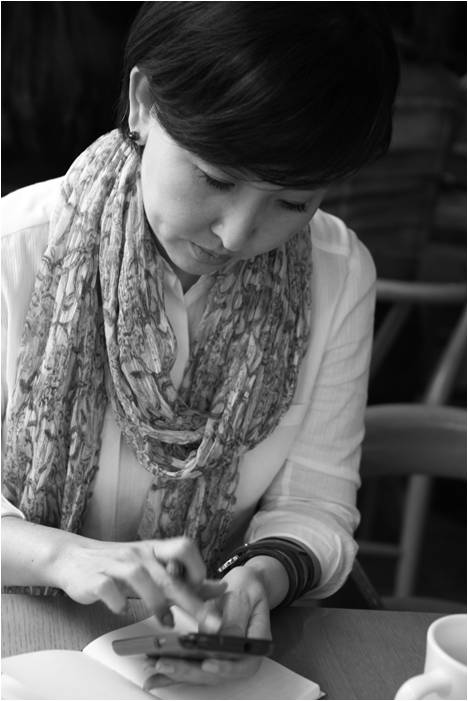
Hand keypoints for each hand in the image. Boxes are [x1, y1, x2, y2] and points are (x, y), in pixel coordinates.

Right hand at [52, 535, 224, 627]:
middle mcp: (138, 554)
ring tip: (167, 622)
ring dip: (156, 601)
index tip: (202, 590)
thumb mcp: (152, 568)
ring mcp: (115, 564)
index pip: (184, 546)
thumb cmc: (119, 565)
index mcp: (154, 550)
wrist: (74, 558)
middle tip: (207, 622)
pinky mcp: (95, 577)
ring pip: (140, 576)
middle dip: (190, 598)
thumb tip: (221, 588)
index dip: (197, 567)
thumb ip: (184, 580)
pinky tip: (121, 609)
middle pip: (167, 573)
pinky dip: (116, 599)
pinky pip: (107, 587)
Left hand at [144, 564, 270, 688]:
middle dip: (188, 671)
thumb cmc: (247, 588)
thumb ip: (235, 618)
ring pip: (199, 673)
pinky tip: (155, 676)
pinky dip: (173, 670)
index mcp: (254, 644)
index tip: (206, 663)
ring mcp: (222, 658)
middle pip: (215, 673)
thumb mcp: (244, 596)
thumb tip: (224, 638)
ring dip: (176, 672)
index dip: (224, 667)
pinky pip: (191, 665)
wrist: (245, 585)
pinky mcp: (208, 655)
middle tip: (165, 664)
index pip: (242, 664)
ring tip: (154, 666)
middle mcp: (238, 657)